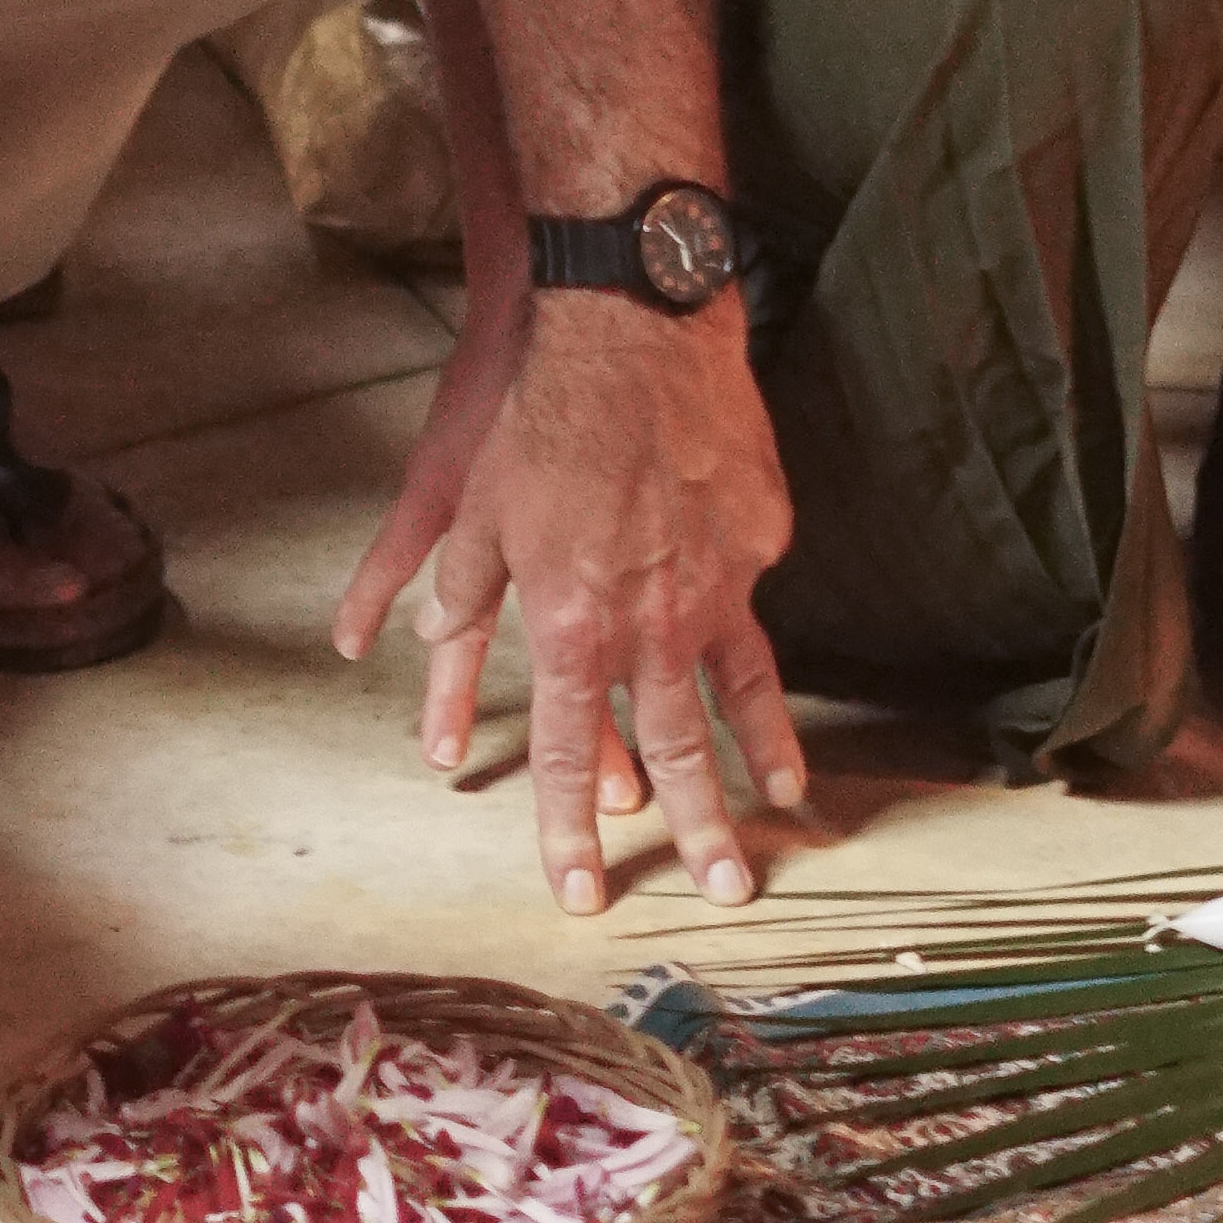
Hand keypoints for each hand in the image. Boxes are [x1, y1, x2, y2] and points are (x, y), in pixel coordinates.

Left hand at [336, 294, 804, 913]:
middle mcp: (651, 622)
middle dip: (700, 833)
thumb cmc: (539, 421)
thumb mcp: (472, 524)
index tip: (583, 893)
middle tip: (726, 890)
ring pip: (745, 693)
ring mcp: (719, 581)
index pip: (574, 758)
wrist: (631, 329)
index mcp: (572, 629)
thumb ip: (461, 619)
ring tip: (786, 813)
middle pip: (681, 751)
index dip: (573, 833)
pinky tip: (753, 631)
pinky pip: (752, 592)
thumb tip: (436, 687)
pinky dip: (748, 620)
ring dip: (765, 761)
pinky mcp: (761, 536)